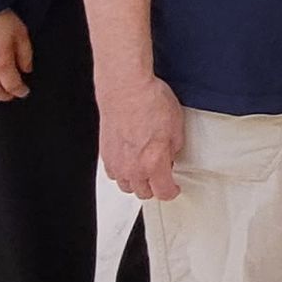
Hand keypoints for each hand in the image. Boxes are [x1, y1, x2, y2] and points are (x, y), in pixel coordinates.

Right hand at [98, 74, 185, 200]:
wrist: (125, 89)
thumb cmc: (149, 101)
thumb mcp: (177, 124)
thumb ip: (175, 147)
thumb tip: (171, 155)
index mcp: (154, 163)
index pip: (164, 192)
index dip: (172, 192)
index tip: (174, 188)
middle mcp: (133, 167)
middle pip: (144, 193)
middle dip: (155, 187)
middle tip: (162, 175)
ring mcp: (116, 162)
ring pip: (126, 186)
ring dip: (137, 182)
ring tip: (145, 169)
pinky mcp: (105, 154)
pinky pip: (114, 173)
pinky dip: (122, 172)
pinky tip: (129, 161)